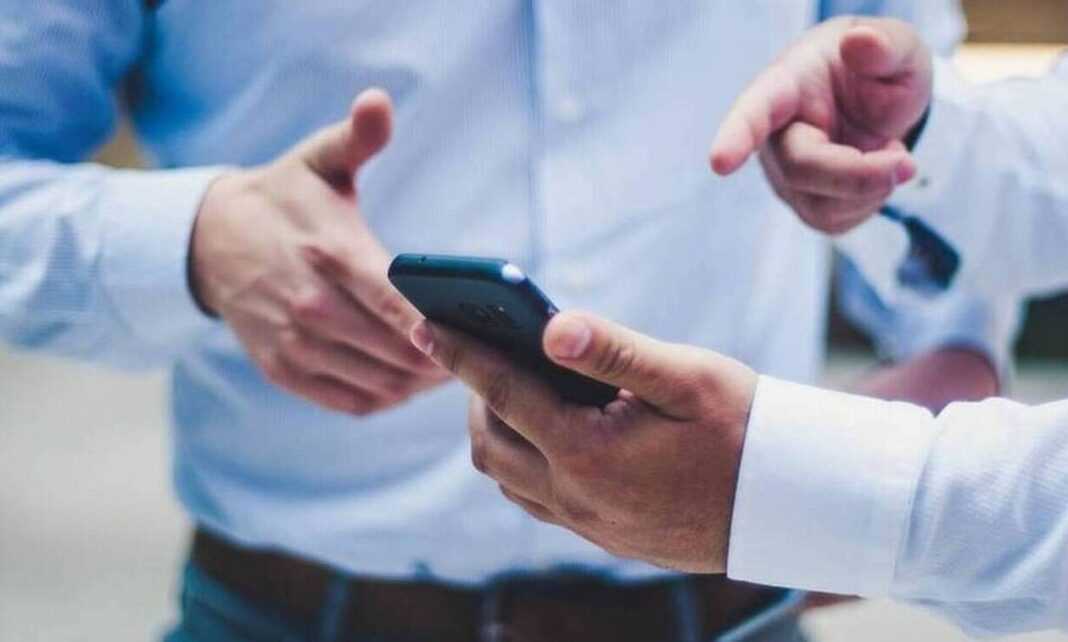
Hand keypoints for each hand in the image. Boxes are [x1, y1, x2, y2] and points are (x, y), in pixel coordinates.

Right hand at [190, 88, 446, 414]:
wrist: (210, 240)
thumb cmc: (284, 199)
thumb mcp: (318, 159)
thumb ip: (356, 137)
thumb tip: (378, 102)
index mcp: (330, 253)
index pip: (397, 304)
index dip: (440, 328)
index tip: (477, 335)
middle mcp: (311, 305)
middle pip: (397, 352)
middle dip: (444, 358)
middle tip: (482, 355)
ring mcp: (295, 344)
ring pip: (379, 383)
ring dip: (421, 383)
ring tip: (454, 368)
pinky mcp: (284, 370)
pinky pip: (351, 402)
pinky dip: (388, 398)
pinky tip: (410, 382)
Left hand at [410, 311, 756, 572]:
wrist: (790, 504)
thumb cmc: (744, 429)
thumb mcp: (685, 377)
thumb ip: (613, 350)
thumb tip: (550, 325)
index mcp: (588, 452)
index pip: (502, 393)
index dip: (460, 354)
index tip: (425, 323)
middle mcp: (576, 496)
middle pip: (490, 443)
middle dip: (472, 394)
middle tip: (477, 350)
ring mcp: (587, 523)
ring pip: (507, 477)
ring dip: (495, 430)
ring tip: (508, 387)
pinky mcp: (603, 536)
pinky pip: (536, 499)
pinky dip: (522, 461)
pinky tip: (545, 431)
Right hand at [710, 17, 932, 233]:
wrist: (878, 101)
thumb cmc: (878, 69)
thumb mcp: (898, 47)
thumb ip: (885, 45)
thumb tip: (861, 43)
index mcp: (785, 86)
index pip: (754, 111)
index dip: (736, 136)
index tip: (720, 162)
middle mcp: (774, 135)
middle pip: (802, 169)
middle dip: (860, 175)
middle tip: (908, 163)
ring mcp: (784, 175)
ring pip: (820, 205)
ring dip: (872, 188)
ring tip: (892, 152)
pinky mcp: (804, 204)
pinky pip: (835, 221)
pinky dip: (871, 202)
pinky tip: (876, 172)